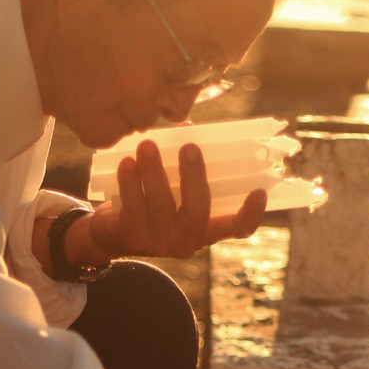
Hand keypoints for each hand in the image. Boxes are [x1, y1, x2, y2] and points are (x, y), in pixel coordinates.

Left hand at [86, 140, 265, 260]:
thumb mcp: (173, 192)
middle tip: (189, 146)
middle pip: (197, 211)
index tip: (259, 192)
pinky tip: (127, 162)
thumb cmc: (149, 204)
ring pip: (160, 205)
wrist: (108, 234)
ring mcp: (157, 242)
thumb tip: (187, 125)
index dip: (250, 214)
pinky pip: (133, 207)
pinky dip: (130, 182)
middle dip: (194, 177)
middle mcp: (185, 240)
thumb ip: (184, 167)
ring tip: (147, 144)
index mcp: (204, 230)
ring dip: (155, 171)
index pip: (235, 229)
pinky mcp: (130, 237)